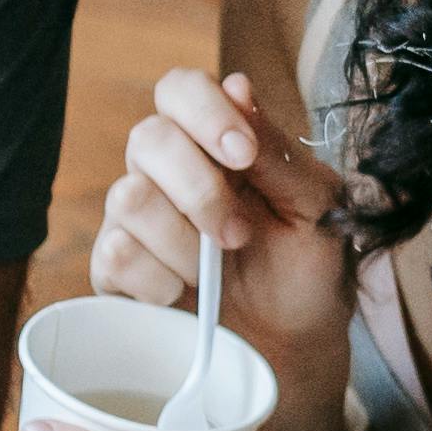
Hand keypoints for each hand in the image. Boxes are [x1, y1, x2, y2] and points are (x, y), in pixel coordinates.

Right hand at [91, 69, 351, 430]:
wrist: (293, 345)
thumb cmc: (308, 268)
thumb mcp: (316, 207)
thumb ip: (278, 151)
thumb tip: (237, 85)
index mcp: (213, 140)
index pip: (179, 88)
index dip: (203, 111)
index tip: (243, 154)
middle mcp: (165, 170)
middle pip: (146, 139)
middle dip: (201, 192)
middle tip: (240, 235)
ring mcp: (134, 219)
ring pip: (126, 198)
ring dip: (184, 243)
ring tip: (216, 271)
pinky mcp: (115, 269)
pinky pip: (115, 256)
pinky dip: (160, 281)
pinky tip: (184, 295)